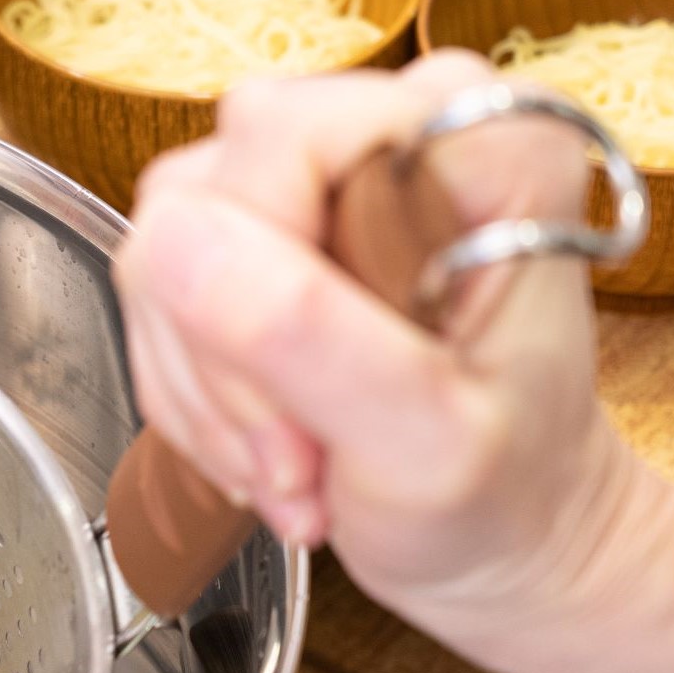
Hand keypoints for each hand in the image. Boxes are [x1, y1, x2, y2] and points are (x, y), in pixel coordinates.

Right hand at [112, 51, 673, 672]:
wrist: (511, 545)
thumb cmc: (507, 497)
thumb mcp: (426, 443)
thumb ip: (307, 335)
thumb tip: (176, 244)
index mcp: (480, 138)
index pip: (280, 145)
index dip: (261, 283)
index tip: (311, 412)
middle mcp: (396, 126)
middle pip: (208, 195)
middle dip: (229, 356)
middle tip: (301, 459)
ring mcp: (320, 174)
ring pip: (166, 245)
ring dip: (210, 389)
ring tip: (296, 467)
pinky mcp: (264, 224)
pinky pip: (161, 287)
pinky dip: (197, 393)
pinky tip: (269, 444)